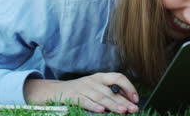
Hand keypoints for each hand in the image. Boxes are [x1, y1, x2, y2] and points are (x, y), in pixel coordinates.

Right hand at [23, 73, 139, 113]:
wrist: (54, 90)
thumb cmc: (79, 91)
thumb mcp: (94, 88)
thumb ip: (108, 93)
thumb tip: (126, 102)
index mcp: (100, 77)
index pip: (118, 77)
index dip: (128, 87)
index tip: (135, 98)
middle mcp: (93, 80)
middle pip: (111, 90)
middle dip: (124, 100)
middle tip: (134, 108)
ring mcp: (82, 88)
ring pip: (100, 96)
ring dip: (113, 104)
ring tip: (122, 111)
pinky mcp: (73, 96)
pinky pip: (85, 101)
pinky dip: (93, 106)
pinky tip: (101, 111)